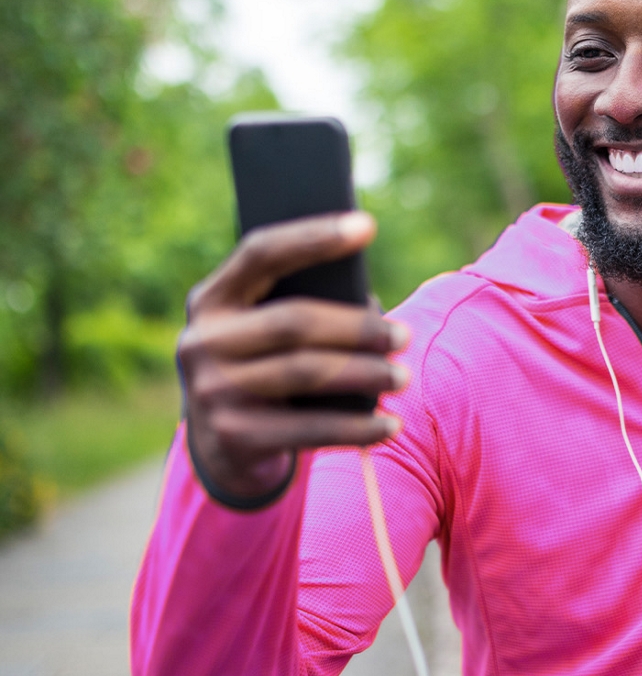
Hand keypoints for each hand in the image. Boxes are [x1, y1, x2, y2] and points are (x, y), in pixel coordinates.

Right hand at [177, 212, 408, 499]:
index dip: (315, 238)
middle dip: (358, 327)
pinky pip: (309, 428)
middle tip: (403, 336)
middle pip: (294, 321)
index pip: (262, 253)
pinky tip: (389, 424)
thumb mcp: (265, 335)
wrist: (223, 450)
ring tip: (402, 377)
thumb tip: (369, 305)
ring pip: (306, 371)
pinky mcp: (233, 436)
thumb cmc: (264, 372)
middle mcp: (203, 341)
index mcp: (212, 299)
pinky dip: (357, 427)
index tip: (367, 226)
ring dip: (365, 374)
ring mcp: (212, 390)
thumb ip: (301, 310)